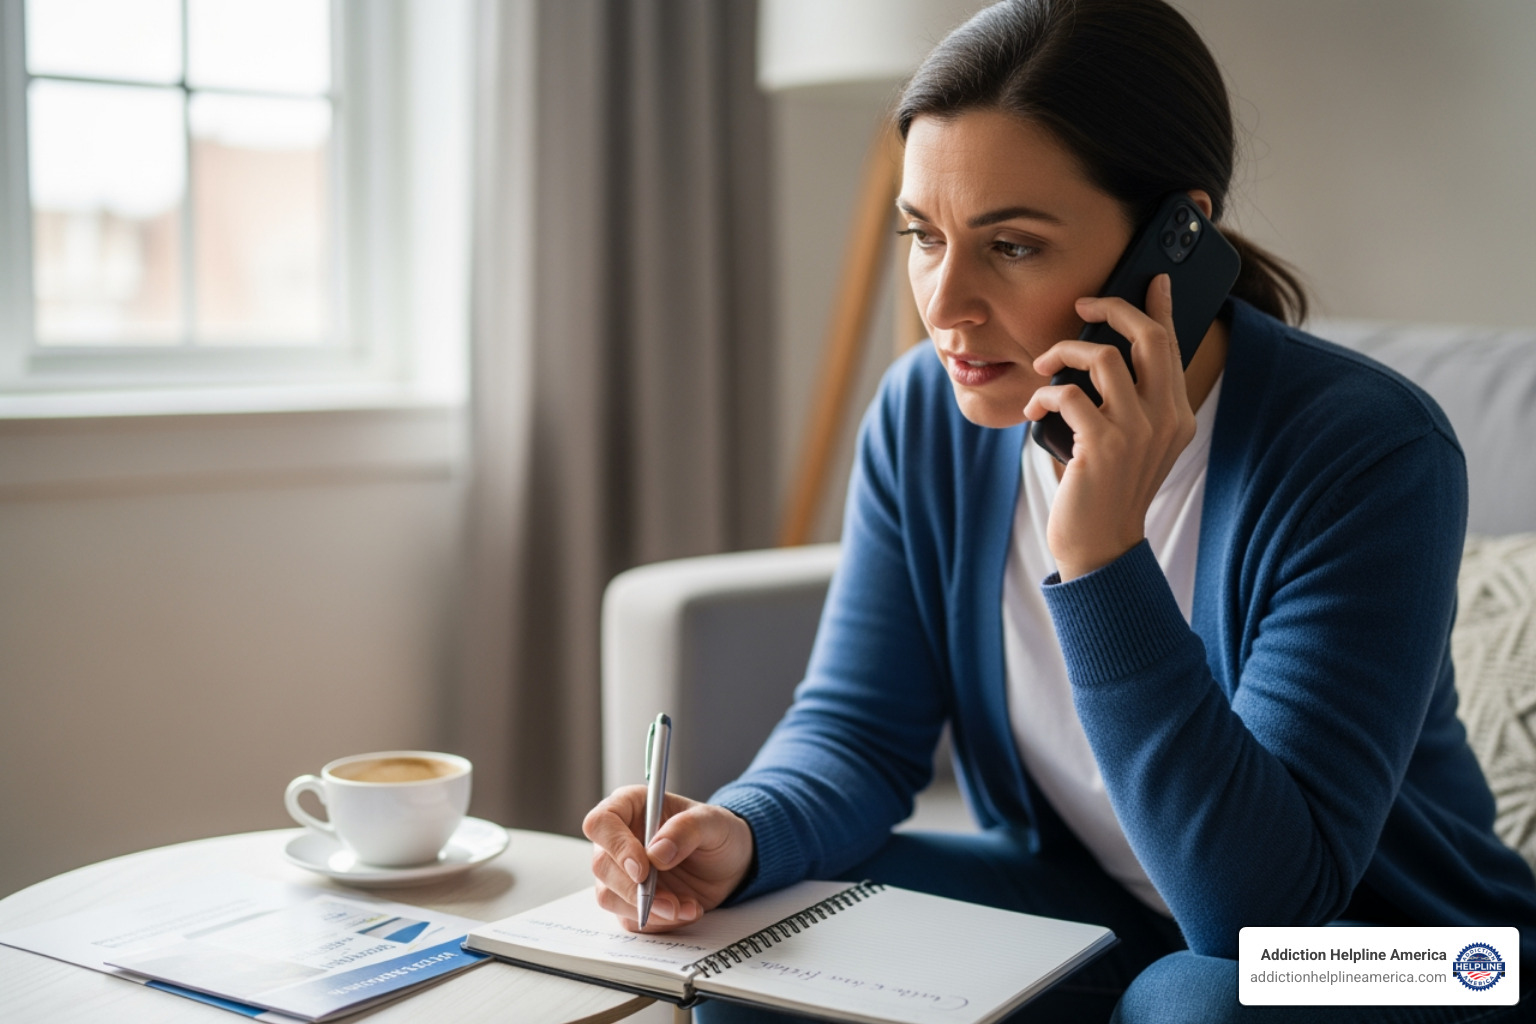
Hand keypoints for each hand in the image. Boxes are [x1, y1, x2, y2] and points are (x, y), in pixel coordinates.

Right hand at [582, 786, 755, 931]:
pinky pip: (628, 918)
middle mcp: (619, 839)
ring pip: (609, 896)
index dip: (616, 847)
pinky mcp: (629, 900)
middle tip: (671, 902)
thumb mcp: (713, 823)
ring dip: (647, 909)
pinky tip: (686, 911)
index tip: (643, 869)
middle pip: (601, 865)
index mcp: (631, 807)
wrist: (730, 864)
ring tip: (687, 907)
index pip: (601, 823)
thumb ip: (686, 830)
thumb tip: (657, 852)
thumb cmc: (716, 833)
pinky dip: (658, 921)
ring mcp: (621, 872)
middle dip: (635, 890)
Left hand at [1022, 274, 1195, 580]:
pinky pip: (1068, 395)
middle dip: (1113, 309)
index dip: (1162, 308)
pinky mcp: (1103, 446)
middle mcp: (1165, 419)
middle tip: (1084, 304)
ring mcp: (1136, 432)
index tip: (1156, 280)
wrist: (1100, 546)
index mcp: (1176, 415)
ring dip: (1065, 353)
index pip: (1172, 346)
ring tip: (1044, 366)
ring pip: (1105, 358)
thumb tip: (1101, 353)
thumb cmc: (1104, 489)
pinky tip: (1034, 408)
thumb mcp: (1129, 442)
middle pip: (1148, 338)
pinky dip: (1044, 395)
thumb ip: (1128, 402)